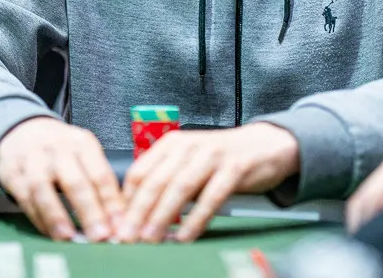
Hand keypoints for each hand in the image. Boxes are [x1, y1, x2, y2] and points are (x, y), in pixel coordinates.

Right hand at [0, 117, 123, 241]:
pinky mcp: (11, 171)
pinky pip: (24, 197)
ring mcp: (32, 159)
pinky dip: (37, 217)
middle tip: (100, 235)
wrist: (23, 131)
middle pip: (75, 181)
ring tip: (69, 238)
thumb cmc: (61, 150)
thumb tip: (117, 219)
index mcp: (82, 143)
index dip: (111, 202)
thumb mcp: (84, 154)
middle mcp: (57, 148)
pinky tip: (49, 232)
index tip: (119, 225)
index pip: (100, 174)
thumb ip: (98, 183)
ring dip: (56, 216)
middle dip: (89, 211)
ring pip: (43, 188)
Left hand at [119, 122, 298, 243]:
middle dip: (138, 212)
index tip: (118, 224)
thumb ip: (166, 182)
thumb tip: (138, 215)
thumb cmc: (222, 159)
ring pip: (180, 187)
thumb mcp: (189, 163)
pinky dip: (196, 219)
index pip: (139, 172)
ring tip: (151, 239)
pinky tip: (186, 236)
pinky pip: (211, 197)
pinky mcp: (234, 167)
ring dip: (162, 216)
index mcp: (172, 143)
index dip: (126, 201)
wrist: (265, 144)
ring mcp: (212, 155)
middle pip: (156, 180)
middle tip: (127, 236)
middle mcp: (189, 145)